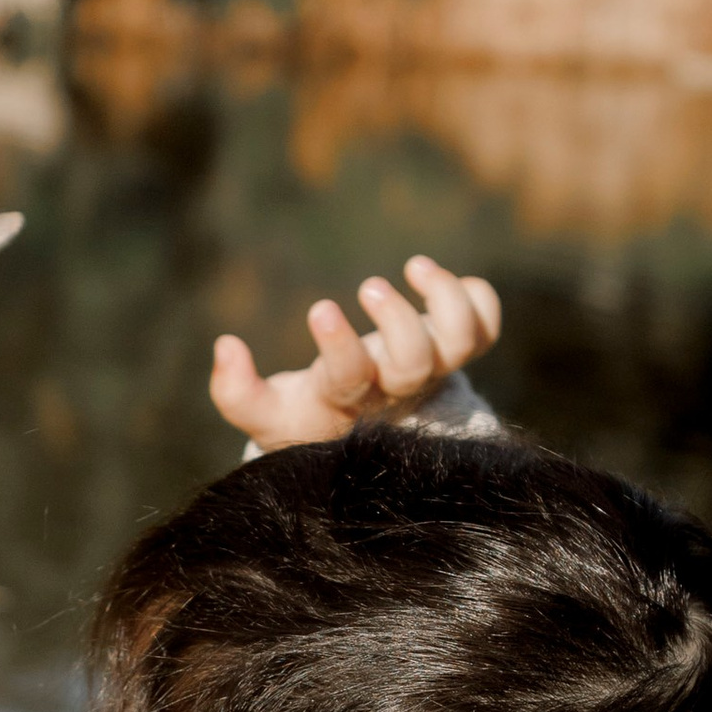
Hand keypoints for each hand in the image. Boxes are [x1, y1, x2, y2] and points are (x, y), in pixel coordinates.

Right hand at [210, 253, 501, 452]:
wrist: (373, 444)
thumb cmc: (311, 420)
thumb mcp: (269, 416)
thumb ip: (237, 393)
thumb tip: (225, 346)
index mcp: (347, 402)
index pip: (349, 378)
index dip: (339, 346)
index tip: (320, 308)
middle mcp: (397, 389)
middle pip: (414, 362)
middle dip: (398, 322)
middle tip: (370, 287)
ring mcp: (433, 370)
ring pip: (462, 342)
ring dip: (445, 300)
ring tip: (415, 267)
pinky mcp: (455, 354)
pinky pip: (487, 327)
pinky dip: (477, 297)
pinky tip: (433, 279)